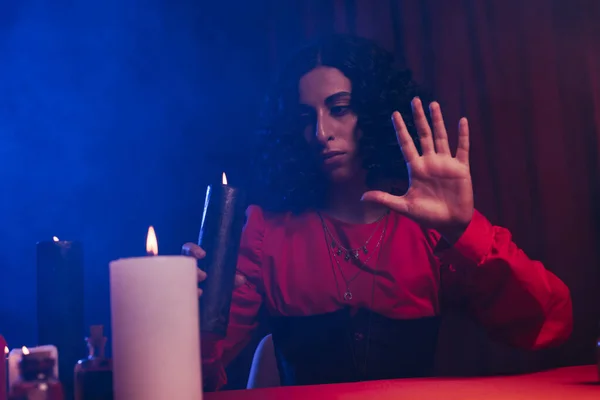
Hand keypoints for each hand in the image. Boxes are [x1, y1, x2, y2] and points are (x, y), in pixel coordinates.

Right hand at [181, 242, 246, 296]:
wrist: (203, 309)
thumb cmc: (210, 288)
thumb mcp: (221, 282)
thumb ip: (231, 280)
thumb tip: (242, 279)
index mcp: (193, 262)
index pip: (188, 250)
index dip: (193, 249)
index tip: (203, 255)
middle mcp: (183, 270)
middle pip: (183, 265)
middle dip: (194, 270)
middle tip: (204, 276)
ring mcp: (179, 282)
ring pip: (179, 279)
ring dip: (189, 283)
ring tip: (200, 292)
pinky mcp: (178, 295)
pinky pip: (177, 294)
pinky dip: (183, 296)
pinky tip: (194, 300)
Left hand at [361, 98, 473, 241]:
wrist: (450, 223)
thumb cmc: (427, 215)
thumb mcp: (404, 207)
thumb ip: (385, 199)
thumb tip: (362, 198)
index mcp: (415, 169)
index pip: (406, 144)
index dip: (401, 129)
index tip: (394, 114)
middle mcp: (430, 162)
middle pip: (423, 135)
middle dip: (418, 118)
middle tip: (414, 100)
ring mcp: (445, 163)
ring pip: (441, 137)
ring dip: (438, 121)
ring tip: (433, 104)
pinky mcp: (461, 168)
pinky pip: (462, 148)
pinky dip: (463, 135)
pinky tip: (462, 120)